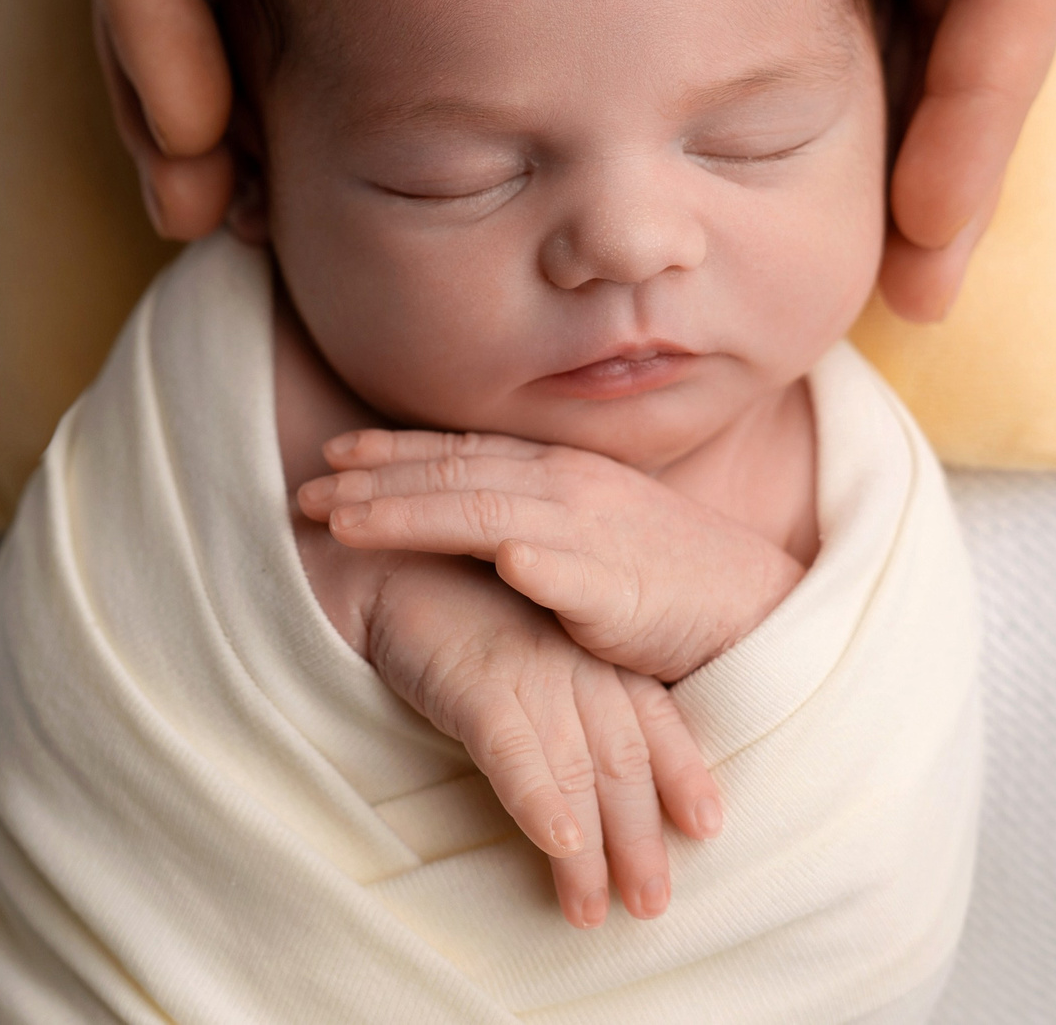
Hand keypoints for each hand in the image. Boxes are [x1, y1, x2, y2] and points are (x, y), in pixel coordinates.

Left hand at [299, 429, 804, 683]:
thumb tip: (464, 522)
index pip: (462, 450)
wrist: (751, 607)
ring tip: (345, 524)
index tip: (334, 452)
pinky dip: (525, 558)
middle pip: (454, 474)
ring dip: (409, 514)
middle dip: (373, 480)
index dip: (394, 449)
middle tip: (304, 488)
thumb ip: (526, 516)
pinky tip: (492, 558)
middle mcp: (568, 488)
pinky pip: (564, 570)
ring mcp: (592, 535)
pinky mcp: (616, 591)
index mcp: (559, 472)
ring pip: (483, 513)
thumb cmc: (661, 576)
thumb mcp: (585, 529)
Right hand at [362, 553, 722, 926]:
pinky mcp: (475, 681)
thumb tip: (602, 790)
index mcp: (597, 656)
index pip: (656, 721)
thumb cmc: (466, 618)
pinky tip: (557, 843)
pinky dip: (539, 798)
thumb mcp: (538, 656)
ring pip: (576, 769)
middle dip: (641, 838)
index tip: (709, 829)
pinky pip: (514, 749)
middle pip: (624, 760)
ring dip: (591, 849)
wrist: (390, 561)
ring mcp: (528, 671)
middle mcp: (575, 665)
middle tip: (651, 907)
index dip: (684, 775)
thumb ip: (575, 706)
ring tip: (593, 912)